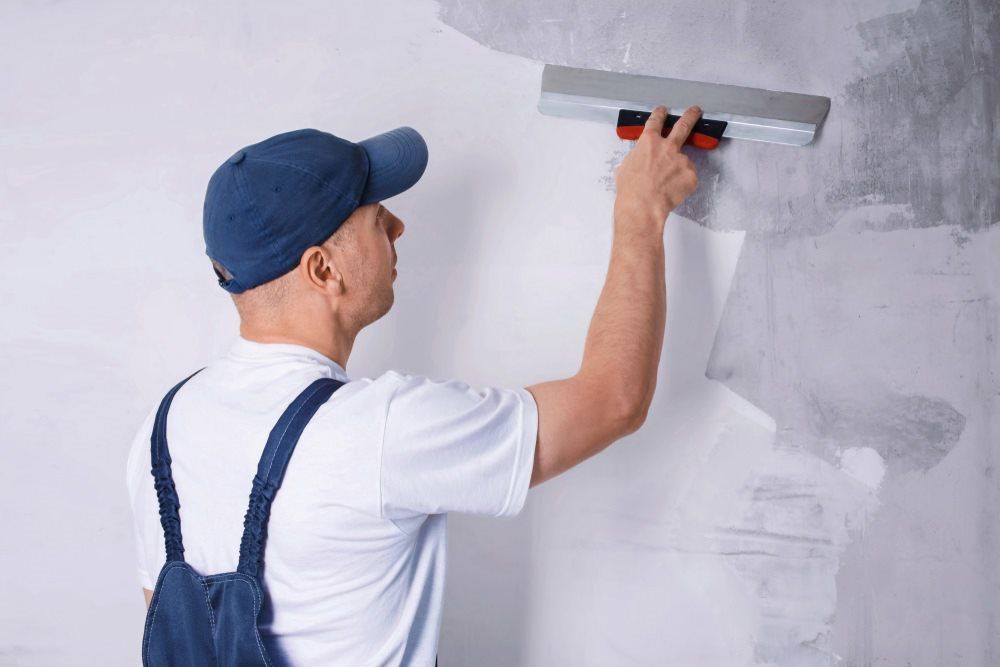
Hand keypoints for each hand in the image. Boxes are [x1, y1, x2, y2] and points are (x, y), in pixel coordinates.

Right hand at [613, 105, 700, 226]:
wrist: (643, 206)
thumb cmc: (630, 189)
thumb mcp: (624, 168)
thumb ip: (636, 159)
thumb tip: (638, 162)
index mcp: (648, 142)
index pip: (655, 122)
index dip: (659, 114)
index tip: (663, 110)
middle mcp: (668, 147)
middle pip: (683, 125)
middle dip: (690, 116)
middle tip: (695, 111)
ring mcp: (682, 160)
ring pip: (682, 161)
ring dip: (677, 170)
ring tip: (667, 184)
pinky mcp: (691, 174)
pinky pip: (688, 177)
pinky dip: (681, 184)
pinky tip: (671, 191)